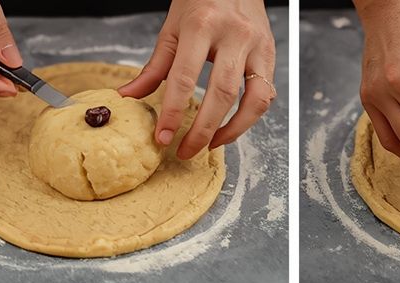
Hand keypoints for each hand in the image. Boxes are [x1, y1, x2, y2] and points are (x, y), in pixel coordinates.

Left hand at [119, 0, 275, 159]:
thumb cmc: (201, 0)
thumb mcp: (172, 27)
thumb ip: (155, 66)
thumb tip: (129, 96)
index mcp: (202, 25)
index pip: (185, 78)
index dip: (174, 113)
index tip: (163, 137)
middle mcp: (234, 35)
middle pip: (221, 95)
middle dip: (203, 130)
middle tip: (185, 151)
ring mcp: (257, 46)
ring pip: (252, 100)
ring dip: (232, 131)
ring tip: (210, 145)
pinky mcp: (270, 55)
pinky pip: (264, 96)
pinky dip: (249, 117)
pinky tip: (230, 126)